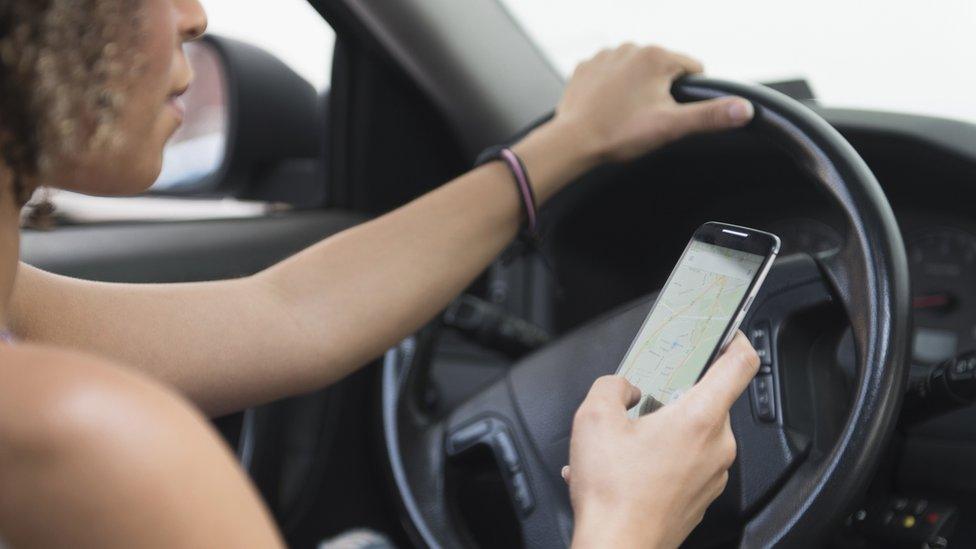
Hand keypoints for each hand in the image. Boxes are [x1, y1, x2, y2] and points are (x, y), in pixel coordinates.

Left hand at [555, 44, 753, 162]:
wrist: (572, 141)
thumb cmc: (619, 134)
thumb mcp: (671, 127)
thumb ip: (710, 116)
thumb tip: (744, 109)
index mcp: (656, 56)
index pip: (693, 70)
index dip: (688, 95)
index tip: (671, 113)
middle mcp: (631, 47)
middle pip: (663, 70)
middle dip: (661, 93)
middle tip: (645, 119)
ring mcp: (606, 55)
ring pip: (636, 72)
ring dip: (637, 89)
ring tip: (624, 115)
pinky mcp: (587, 66)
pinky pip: (610, 75)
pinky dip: (612, 90)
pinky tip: (607, 108)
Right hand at [567, 332, 759, 547]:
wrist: (618, 547)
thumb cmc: (613, 494)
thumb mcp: (594, 419)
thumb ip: (611, 386)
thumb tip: (623, 387)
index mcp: (700, 418)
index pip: (740, 364)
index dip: (736, 339)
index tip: (726, 333)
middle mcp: (716, 447)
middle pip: (709, 400)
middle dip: (675, 395)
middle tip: (646, 397)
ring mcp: (713, 475)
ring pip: (695, 434)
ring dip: (663, 429)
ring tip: (624, 442)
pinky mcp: (702, 497)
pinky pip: (687, 463)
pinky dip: (660, 458)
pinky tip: (626, 468)